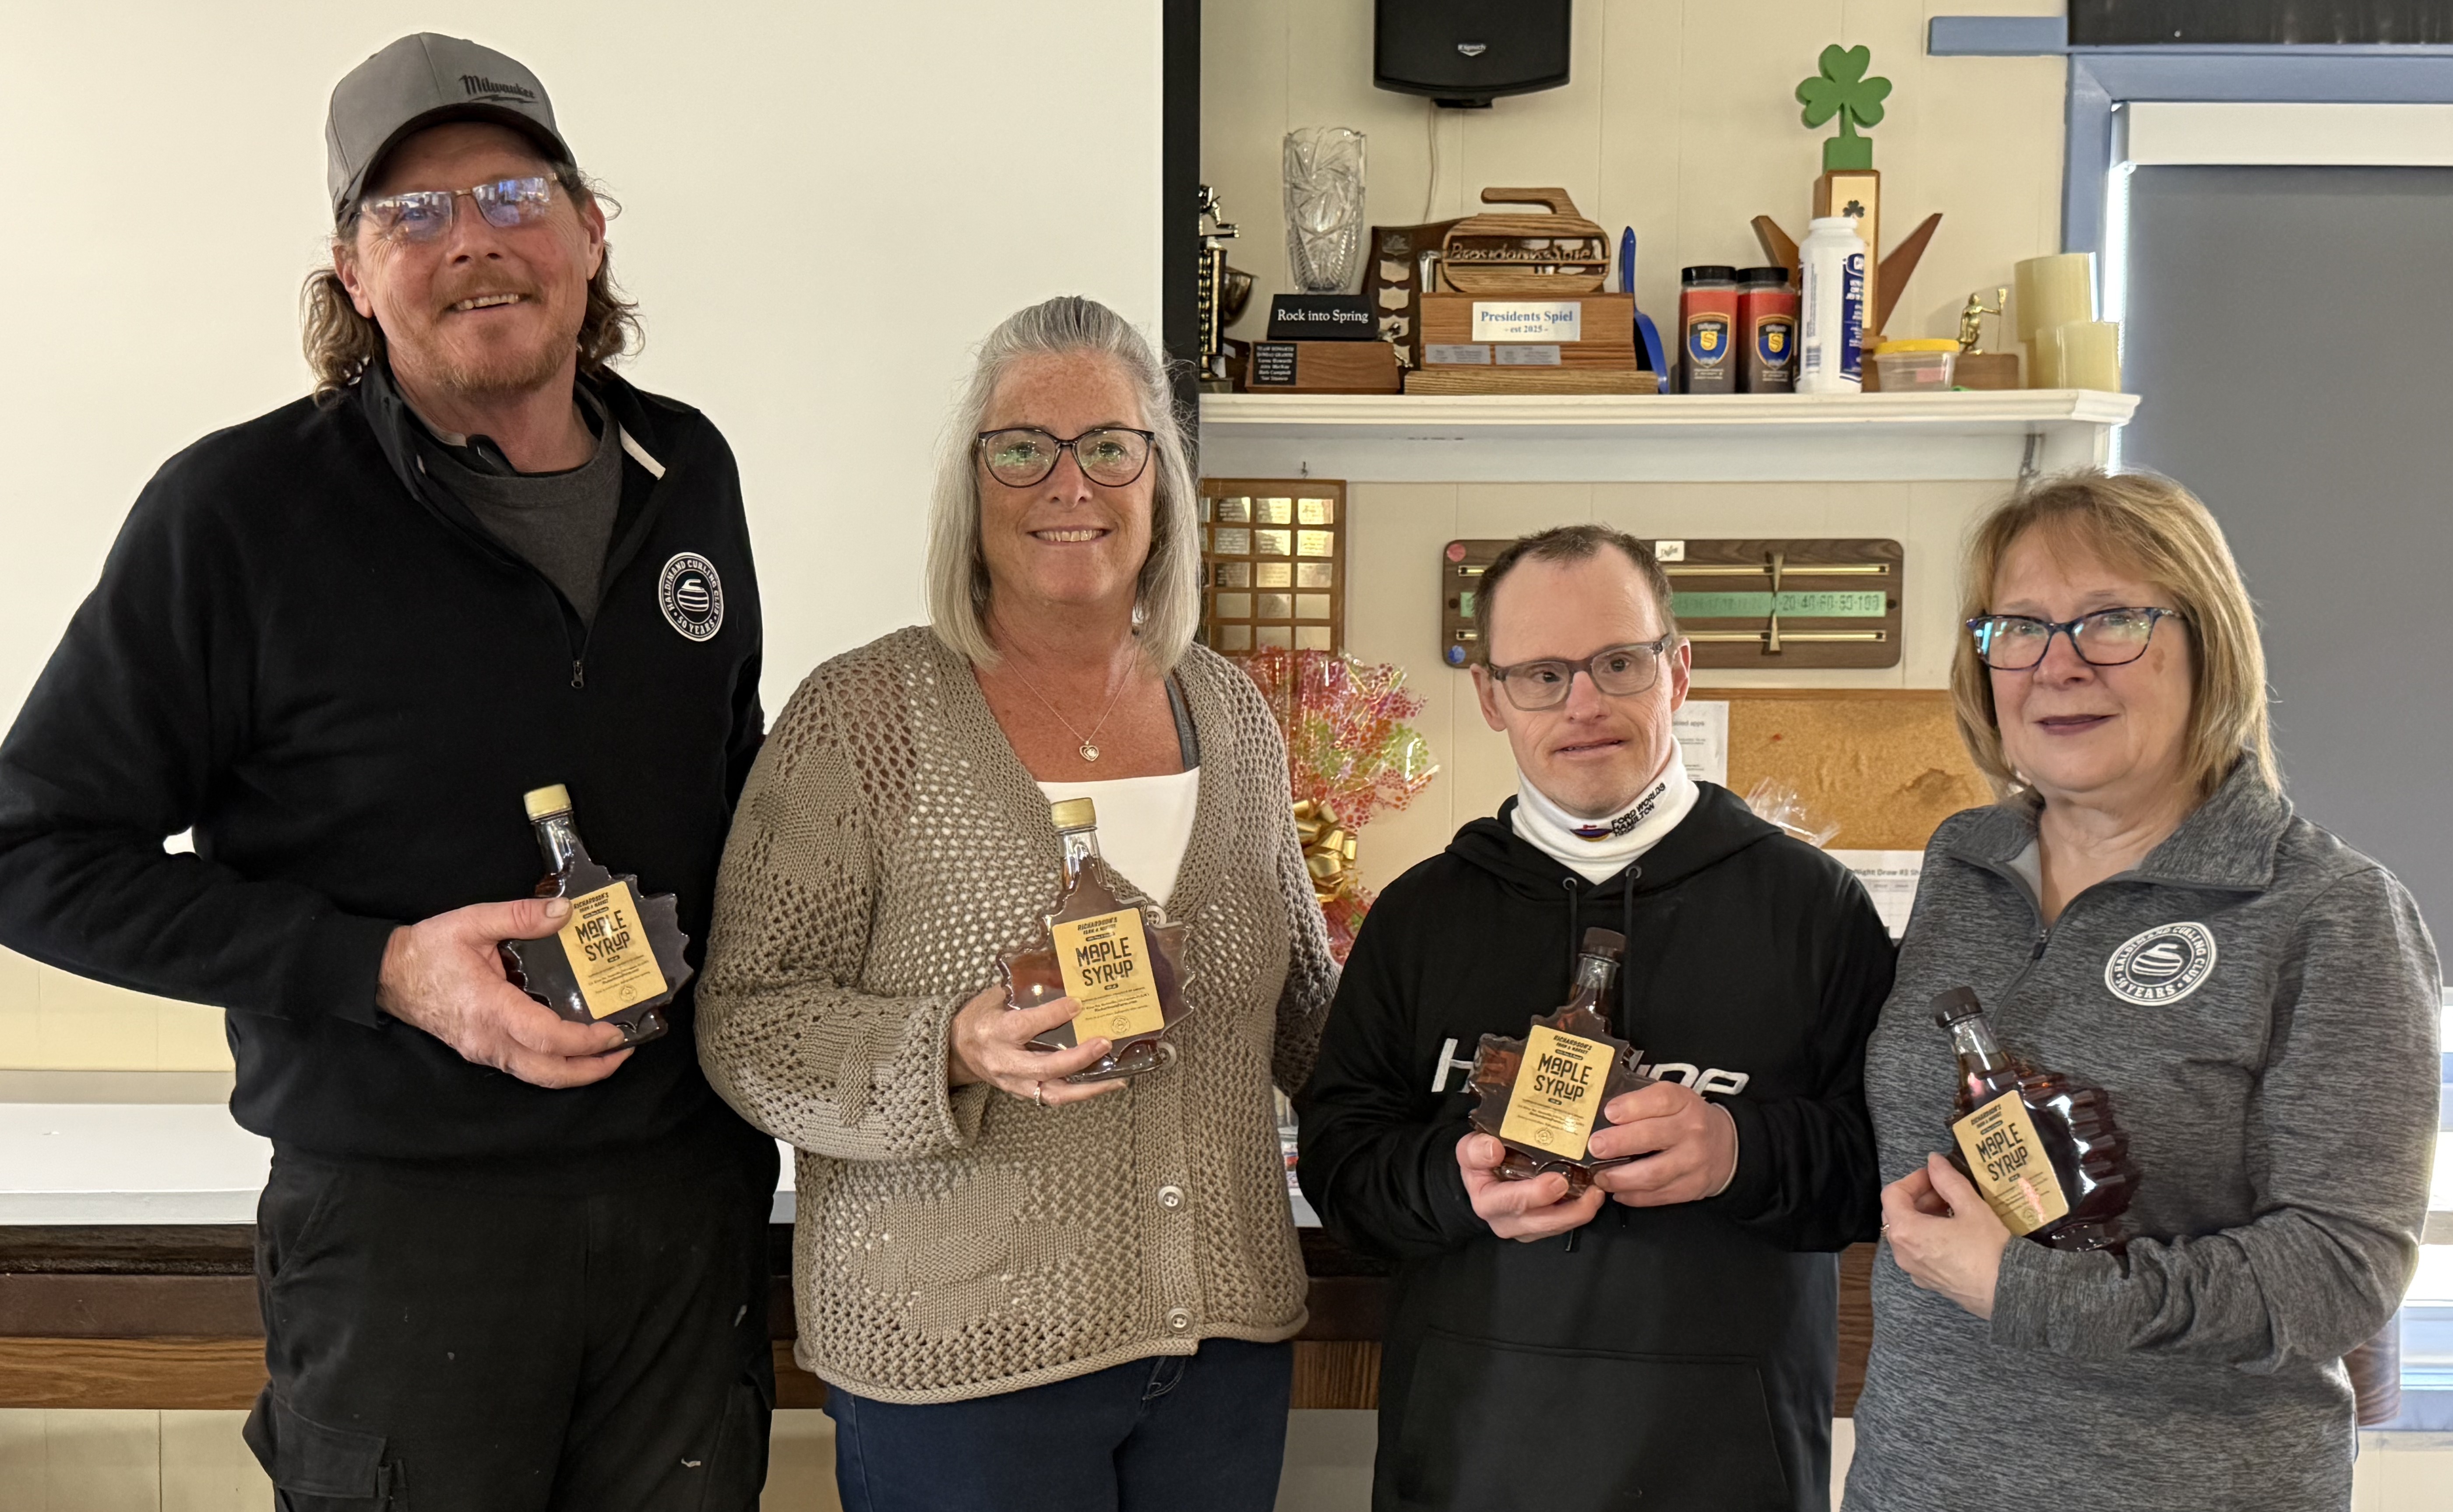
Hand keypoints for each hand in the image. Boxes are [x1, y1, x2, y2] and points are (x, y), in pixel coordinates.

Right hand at [376, 897, 632, 1088]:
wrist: (386, 976)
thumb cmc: (426, 950)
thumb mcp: (471, 922)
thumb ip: (520, 916)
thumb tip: (564, 911)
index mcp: (489, 1010)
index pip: (546, 1040)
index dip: (585, 1042)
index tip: (615, 1032)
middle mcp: (488, 1041)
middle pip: (548, 1073)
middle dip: (591, 1069)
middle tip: (625, 1050)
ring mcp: (484, 1051)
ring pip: (537, 1076)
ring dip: (576, 1071)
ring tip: (608, 1053)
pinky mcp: (481, 1050)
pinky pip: (524, 1067)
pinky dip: (554, 1064)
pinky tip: (573, 1047)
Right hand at [947, 983, 1123, 1106]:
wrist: (957, 1049)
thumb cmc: (980, 1017)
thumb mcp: (995, 997)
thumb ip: (1025, 988)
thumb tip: (1063, 973)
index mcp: (996, 1032)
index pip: (1027, 1026)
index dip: (1054, 1014)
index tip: (1079, 1003)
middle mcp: (1005, 1062)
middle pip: (1045, 1067)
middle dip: (1079, 1058)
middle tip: (1104, 1043)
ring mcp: (1014, 1082)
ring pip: (1054, 1094)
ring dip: (1087, 1089)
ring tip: (1116, 1079)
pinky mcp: (1022, 1093)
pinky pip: (1054, 1097)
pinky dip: (1080, 1093)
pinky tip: (1102, 1084)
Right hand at [1457, 1131, 1602, 1240]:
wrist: (1483, 1178)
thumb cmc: (1480, 1162)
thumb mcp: (1469, 1150)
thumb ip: (1476, 1149)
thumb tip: (1494, 1148)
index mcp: (1487, 1203)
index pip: (1510, 1202)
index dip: (1535, 1193)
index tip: (1558, 1180)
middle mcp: (1507, 1222)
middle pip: (1541, 1222)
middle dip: (1570, 1209)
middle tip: (1593, 1190)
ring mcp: (1527, 1228)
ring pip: (1557, 1227)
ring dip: (1581, 1212)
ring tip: (1599, 1191)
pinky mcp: (1543, 1227)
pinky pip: (1564, 1224)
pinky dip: (1581, 1211)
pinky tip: (1594, 1194)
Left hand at [1587, 1080, 1737, 1206]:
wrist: (1726, 1146)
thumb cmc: (1686, 1119)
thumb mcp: (1673, 1100)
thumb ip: (1642, 1103)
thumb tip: (1602, 1115)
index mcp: (1685, 1103)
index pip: (1660, 1100)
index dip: (1632, 1106)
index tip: (1608, 1113)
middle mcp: (1692, 1131)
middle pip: (1651, 1137)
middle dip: (1618, 1143)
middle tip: (1595, 1147)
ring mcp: (1693, 1162)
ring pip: (1653, 1174)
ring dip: (1621, 1178)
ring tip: (1600, 1176)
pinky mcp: (1692, 1188)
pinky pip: (1659, 1196)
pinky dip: (1634, 1196)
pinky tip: (1618, 1191)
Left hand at [1881, 1153, 2011, 1318]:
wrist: (2010, 1292)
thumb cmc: (1989, 1249)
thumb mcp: (1971, 1207)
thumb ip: (1948, 1180)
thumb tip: (1934, 1161)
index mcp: (1906, 1232)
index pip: (1892, 1195)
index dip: (1912, 1180)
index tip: (1934, 1176)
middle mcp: (1903, 1254)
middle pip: (1896, 1214)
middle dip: (1918, 1197)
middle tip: (1945, 1191)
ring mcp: (1915, 1271)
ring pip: (1908, 1234)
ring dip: (1924, 1216)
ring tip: (1952, 1209)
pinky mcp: (1929, 1282)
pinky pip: (1919, 1252)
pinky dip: (1929, 1236)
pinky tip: (1955, 1233)